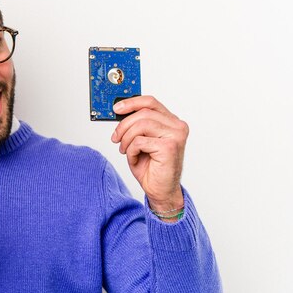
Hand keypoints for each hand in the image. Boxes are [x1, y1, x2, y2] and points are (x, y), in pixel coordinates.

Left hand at [110, 96, 188, 212]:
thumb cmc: (151, 167)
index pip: (151, 102)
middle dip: (124, 125)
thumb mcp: (140, 140)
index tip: (116, 108)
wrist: (160, 190)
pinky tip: (134, 158)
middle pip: (143, 113)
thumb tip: (119, 111)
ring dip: (126, 138)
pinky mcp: (169, 147)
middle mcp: (177, 126)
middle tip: (115, 137)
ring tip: (124, 149)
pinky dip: (131, 150)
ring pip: (140, 125)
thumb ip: (135, 125)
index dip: (131, 102)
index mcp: (171, 121)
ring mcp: (175, 135)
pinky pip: (140, 141)